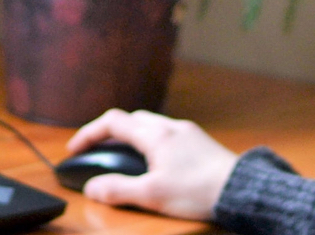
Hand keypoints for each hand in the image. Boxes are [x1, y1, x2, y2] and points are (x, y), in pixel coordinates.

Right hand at [66, 108, 239, 219]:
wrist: (240, 188)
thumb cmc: (198, 190)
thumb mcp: (151, 194)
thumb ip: (118, 190)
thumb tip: (92, 188)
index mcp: (156, 135)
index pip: (113, 122)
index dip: (89, 133)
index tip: (74, 149)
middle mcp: (171, 127)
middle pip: (132, 120)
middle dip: (110, 133)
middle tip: (97, 153)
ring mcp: (188, 132)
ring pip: (151, 126)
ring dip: (132, 137)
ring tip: (123, 159)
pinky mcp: (200, 142)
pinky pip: (168, 134)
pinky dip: (152, 143)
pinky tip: (155, 163)